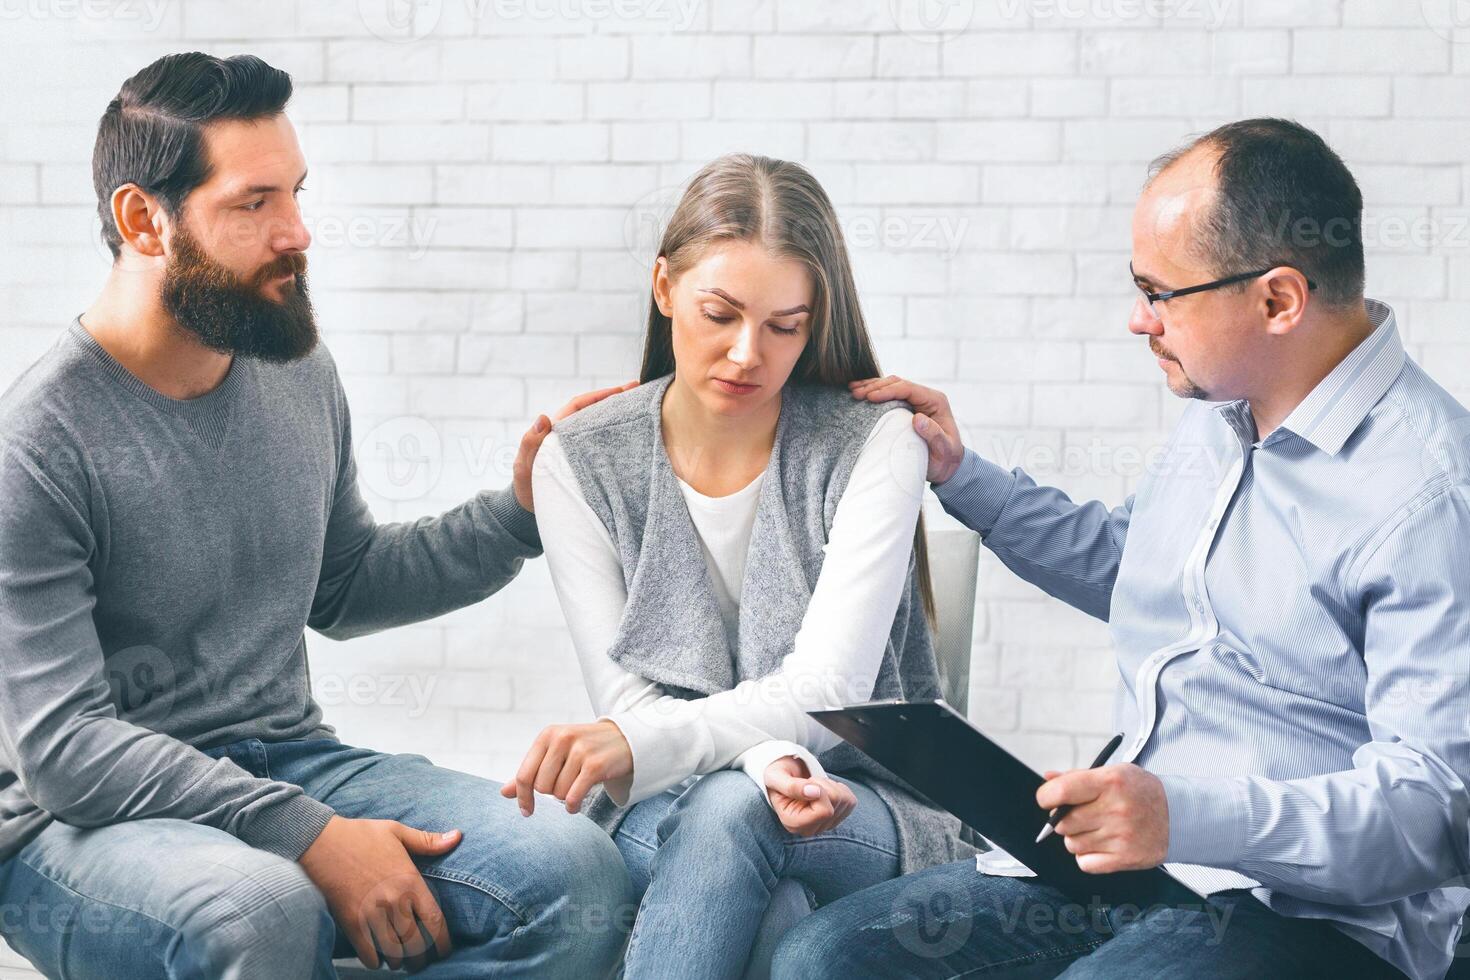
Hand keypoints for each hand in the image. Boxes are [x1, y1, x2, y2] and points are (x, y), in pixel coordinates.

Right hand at [297, 815, 460, 972]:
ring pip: (393, 952)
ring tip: (401, 961)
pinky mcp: (351, 922)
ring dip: (399, 961)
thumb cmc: (361, 835)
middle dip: (421, 958)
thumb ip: (428, 841)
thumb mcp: (398, 832)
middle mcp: (394, 901)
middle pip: (416, 943)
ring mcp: (372, 913)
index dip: (443, 941)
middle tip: (422, 962)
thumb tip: (457, 836)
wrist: (322, 841)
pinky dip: (375, 961)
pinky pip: (368, 953)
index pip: (434, 921)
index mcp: (410, 881)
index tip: (445, 950)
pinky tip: (378, 959)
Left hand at [499, 720, 633, 815]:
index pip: (525, 775)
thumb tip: (504, 792)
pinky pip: (573, 797)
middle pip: (541, 787)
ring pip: (558, 794)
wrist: (627, 739)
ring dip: (565, 797)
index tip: (527, 811)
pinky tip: (576, 805)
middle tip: (565, 784)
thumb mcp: (556, 753)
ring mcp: (580, 751)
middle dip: (551, 792)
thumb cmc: (585, 748)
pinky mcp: (595, 765)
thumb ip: (530, 771)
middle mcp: (562, 739)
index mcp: (548, 735)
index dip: (523, 797)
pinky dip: (573, 806)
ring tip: (577, 785)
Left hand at [513, 380, 638, 510]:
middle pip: (595, 412)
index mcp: (556, 430)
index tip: (620, 391)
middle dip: (616, 401)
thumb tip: (543, 418)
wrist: (531, 510)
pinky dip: (618, 440)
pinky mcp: (588, 464)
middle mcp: (570, 436)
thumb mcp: (523, 467)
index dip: (599, 396)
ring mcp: (580, 449)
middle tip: (640, 394)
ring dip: (619, 418)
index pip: (579, 406)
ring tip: (643, 410)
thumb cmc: (525, 487)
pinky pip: (605, 447)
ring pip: (601, 427)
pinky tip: (636, 438)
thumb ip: (530, 444)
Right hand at [763, 756, 856, 836]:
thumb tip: (814, 792)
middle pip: (836, 804)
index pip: (825, 811)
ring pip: (845, 802)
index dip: (819, 790)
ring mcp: (824, 825)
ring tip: (813, 786)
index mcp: (793, 823)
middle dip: (824, 785)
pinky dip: (839, 789)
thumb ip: (792, 786)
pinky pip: (851, 801)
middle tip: (807, 783)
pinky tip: (823, 790)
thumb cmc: (777, 776)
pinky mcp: (835, 818)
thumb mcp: (776, 777)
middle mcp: (809, 829)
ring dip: (830, 786)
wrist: (783, 775)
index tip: (805, 783)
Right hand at [847, 376, 964, 484]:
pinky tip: (860, 394)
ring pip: (891, 386)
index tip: (870, 398)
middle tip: (856, 394)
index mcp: (935, 401)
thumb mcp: (944, 449)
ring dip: (871, 387)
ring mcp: (915, 401)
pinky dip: (874, 394)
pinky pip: (888, 396)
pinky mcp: (906, 408)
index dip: (888, 391)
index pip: (908, 389)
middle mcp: (925, 397)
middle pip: (897, 383)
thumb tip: (918, 419)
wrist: (948, 466)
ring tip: (853, 390)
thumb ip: (934, 435)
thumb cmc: (946, 459)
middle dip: (875, 387)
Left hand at [1036, 764, 1168, 872]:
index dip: (1046, 797)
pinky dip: (1088, 856)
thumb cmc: (1140, 791)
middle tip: (1080, 815)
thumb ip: (1077, 777)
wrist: (1176, 816)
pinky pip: (1084, 863)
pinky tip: (1102, 844)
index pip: (1061, 791)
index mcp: (1110, 782)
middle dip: (1064, 819)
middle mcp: (1116, 809)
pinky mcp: (1126, 858)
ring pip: (1071, 844)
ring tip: (1097, 828)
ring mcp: (1121, 836)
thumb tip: (1048, 780)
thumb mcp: (1113, 773)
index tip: (1047, 799)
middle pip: (1063, 823)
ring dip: (1077, 838)